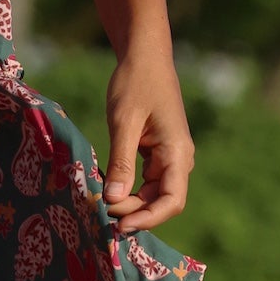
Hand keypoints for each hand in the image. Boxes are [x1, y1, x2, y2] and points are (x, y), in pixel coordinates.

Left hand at [101, 39, 195, 234]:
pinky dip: (128, 188)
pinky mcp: (157, 152)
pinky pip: (146, 180)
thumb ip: (121, 161)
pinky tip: (108, 189)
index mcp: (178, 153)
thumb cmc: (135, 83)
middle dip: (134, 212)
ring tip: (101, 204)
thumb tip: (114, 201)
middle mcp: (178, 160)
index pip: (171, 201)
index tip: (120, 224)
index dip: (148, 218)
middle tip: (100, 213)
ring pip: (152, 193)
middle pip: (161, 201)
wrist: (144, 56)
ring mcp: (169, 156)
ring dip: (130, 202)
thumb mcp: (124, 121)